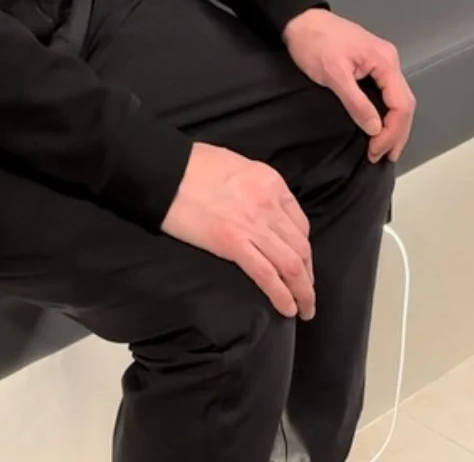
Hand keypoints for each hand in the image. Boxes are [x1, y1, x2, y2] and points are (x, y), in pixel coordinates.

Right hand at [163, 142, 314, 320]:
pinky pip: (267, 275)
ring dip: (303, 292)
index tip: (302, 266)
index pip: (300, 224)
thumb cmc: (194, 164)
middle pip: (301, 248)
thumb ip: (257, 187)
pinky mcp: (233, 243)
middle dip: (308, 276)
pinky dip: (282, 295)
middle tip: (307, 296)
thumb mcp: (238, 165)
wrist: (165, 171)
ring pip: (292, 266)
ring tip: (304, 309)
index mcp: (270, 182)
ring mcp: (252, 224)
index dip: (304, 251)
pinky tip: (287, 309)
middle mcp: (268, 203)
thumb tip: (262, 209)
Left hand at [283, 9, 415, 165]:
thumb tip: (376, 130)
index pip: (401, 104)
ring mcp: (382, 62)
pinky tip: (379, 128)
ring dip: (392, 126)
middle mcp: (390, 60)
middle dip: (395, 134)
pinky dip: (385, 114)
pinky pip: (386, 94)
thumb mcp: (333, 74)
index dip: (392, 133)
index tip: (375, 151)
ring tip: (382, 149)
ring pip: (397, 100)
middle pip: (404, 103)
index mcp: (385, 61)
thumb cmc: (314, 44)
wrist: (300, 19)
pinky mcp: (371, 64)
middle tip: (381, 156)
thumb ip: (356, 102)